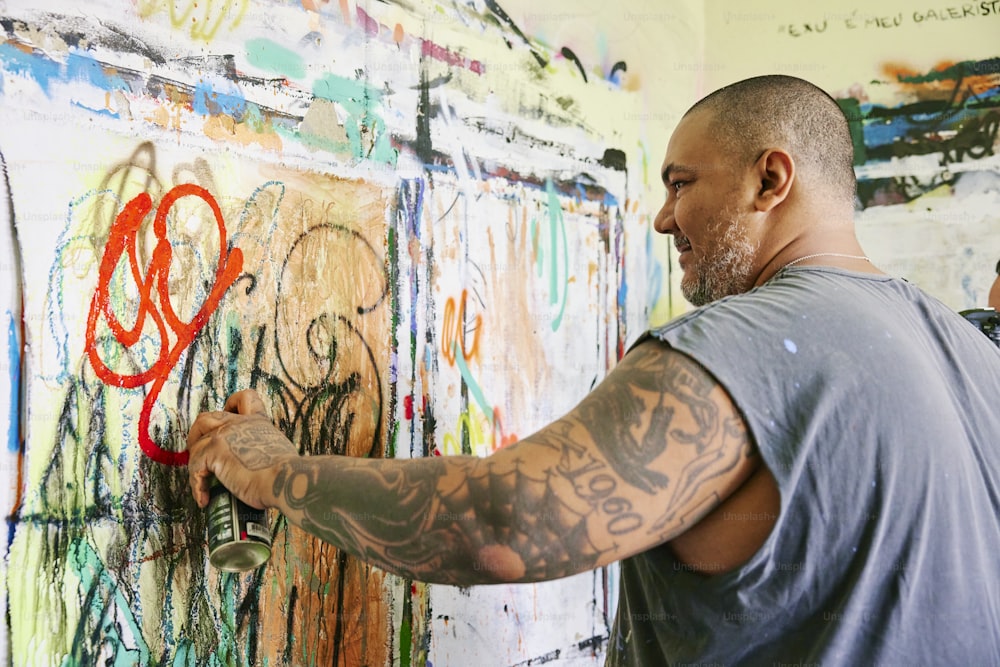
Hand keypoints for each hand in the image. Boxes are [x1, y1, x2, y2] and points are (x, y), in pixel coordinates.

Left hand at [187, 389, 297, 509]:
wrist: (285, 479)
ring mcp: (224, 435)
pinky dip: (197, 485)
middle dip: (198, 435)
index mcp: (258, 422)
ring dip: (193, 459)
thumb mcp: (279, 452)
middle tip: (201, 453)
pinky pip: (194, 466)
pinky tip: (205, 498)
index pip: (243, 399)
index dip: (230, 406)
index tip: (226, 419)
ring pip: (195, 441)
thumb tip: (259, 469)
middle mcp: (239, 424)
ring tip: (199, 478)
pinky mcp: (213, 452)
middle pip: (207, 418)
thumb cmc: (287, 473)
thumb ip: (264, 451)